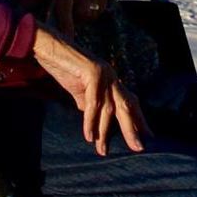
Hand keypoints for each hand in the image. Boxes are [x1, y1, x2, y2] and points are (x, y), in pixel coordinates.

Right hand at [30, 25, 146, 155]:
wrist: (48, 47)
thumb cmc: (63, 68)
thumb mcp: (80, 91)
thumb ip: (89, 104)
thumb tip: (95, 123)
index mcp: (112, 80)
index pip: (130, 101)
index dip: (139, 118)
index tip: (149, 136)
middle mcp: (112, 76)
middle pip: (126, 106)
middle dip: (132, 128)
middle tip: (138, 148)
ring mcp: (104, 73)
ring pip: (109, 108)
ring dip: (105, 131)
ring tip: (102, 150)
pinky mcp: (92, 72)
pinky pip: (93, 102)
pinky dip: (90, 120)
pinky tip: (89, 135)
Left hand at [37, 0, 115, 36]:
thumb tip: (19, 10)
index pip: (63, 5)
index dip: (65, 24)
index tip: (66, 39)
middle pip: (81, 12)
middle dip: (76, 20)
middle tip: (70, 17)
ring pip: (93, 10)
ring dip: (86, 16)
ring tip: (78, 8)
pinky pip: (102, 4)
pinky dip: (96, 8)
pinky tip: (89, 1)